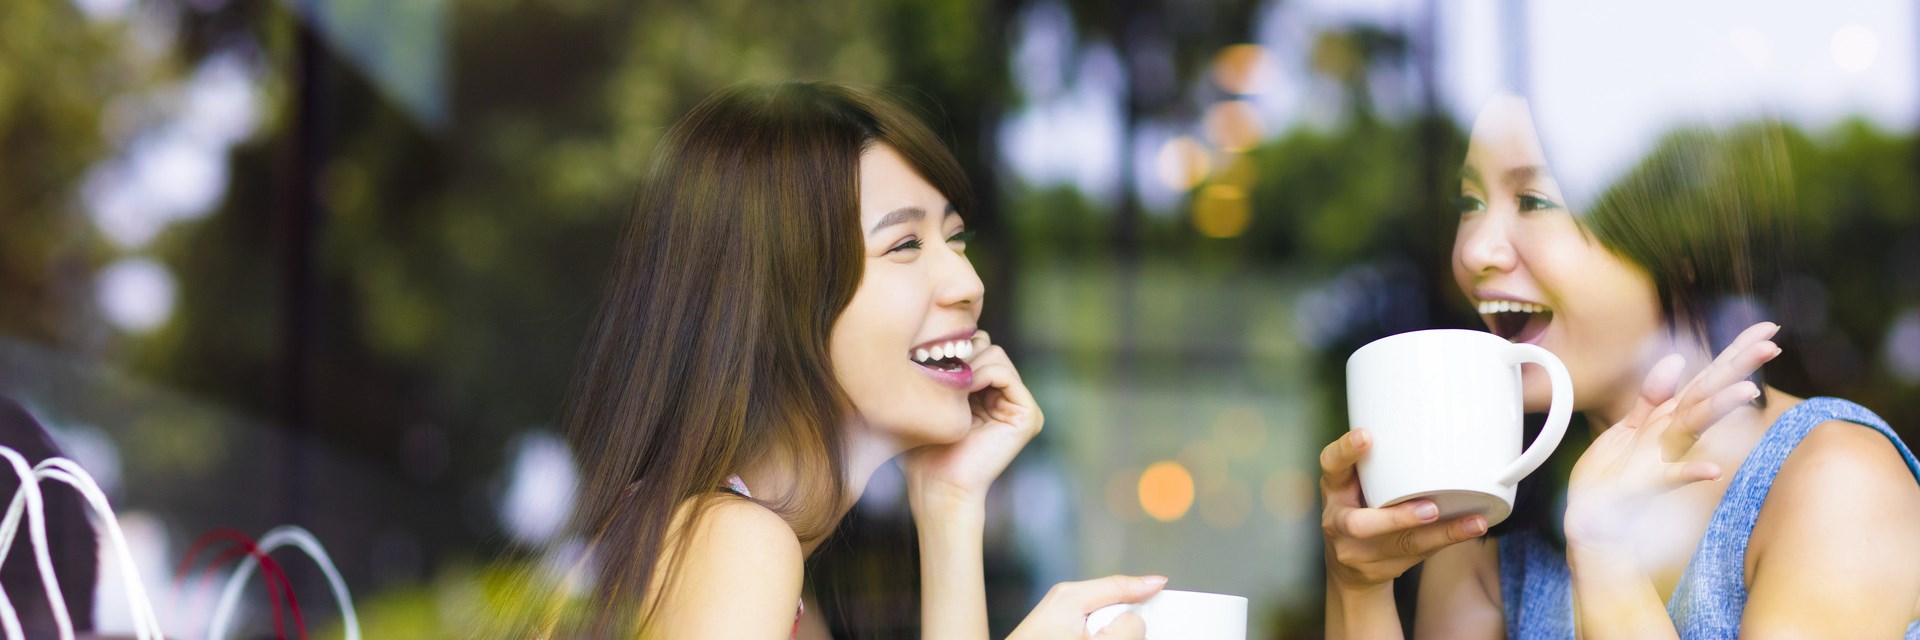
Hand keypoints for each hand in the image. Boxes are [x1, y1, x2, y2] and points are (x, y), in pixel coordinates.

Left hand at [903, 331, 1043, 511]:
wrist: (937, 487)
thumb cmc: (923, 449)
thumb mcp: (928, 400)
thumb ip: (940, 367)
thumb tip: (935, 330)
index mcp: (989, 393)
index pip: (976, 347)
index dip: (952, 349)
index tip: (928, 364)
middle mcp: (1009, 397)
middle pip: (988, 345)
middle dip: (960, 355)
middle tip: (937, 375)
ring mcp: (1021, 406)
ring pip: (996, 353)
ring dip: (967, 366)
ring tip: (948, 389)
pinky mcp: (1028, 415)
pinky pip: (1004, 371)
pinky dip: (980, 374)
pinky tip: (962, 392)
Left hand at [1007, 575, 1165, 639]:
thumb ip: (1124, 630)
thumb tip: (1138, 620)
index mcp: (1071, 596)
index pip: (1118, 584)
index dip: (1144, 586)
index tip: (1164, 584)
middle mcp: (1064, 601)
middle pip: (1112, 604)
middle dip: (1126, 620)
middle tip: (1142, 631)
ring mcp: (1057, 618)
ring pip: (1100, 620)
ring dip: (1111, 631)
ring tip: (1112, 634)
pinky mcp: (1054, 631)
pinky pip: (1086, 629)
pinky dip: (1097, 634)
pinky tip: (1099, 636)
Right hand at [1320, 429, 1488, 591]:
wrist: (1349, 569)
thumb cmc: (1359, 509)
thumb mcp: (1354, 484)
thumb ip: (1377, 463)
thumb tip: (1429, 424)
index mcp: (1335, 489)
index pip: (1331, 465)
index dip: (1345, 450)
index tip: (1367, 436)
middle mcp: (1338, 522)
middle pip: (1358, 525)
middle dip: (1396, 518)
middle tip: (1429, 508)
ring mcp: (1358, 551)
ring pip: (1399, 546)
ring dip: (1437, 534)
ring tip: (1469, 523)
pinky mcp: (1382, 568)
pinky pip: (1419, 553)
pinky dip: (1448, 539)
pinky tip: (1472, 528)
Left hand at [1564, 322, 1782, 550]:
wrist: (1591, 516)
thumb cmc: (1614, 472)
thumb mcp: (1629, 426)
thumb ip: (1653, 396)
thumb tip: (1678, 360)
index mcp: (1669, 417)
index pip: (1707, 377)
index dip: (1734, 352)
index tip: (1768, 327)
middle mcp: (1672, 434)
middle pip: (1708, 393)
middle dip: (1737, 369)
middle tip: (1771, 345)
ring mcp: (1663, 457)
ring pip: (1693, 426)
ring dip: (1718, 409)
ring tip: (1747, 392)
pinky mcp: (1647, 482)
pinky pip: (1670, 477)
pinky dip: (1690, 472)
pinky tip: (1712, 470)